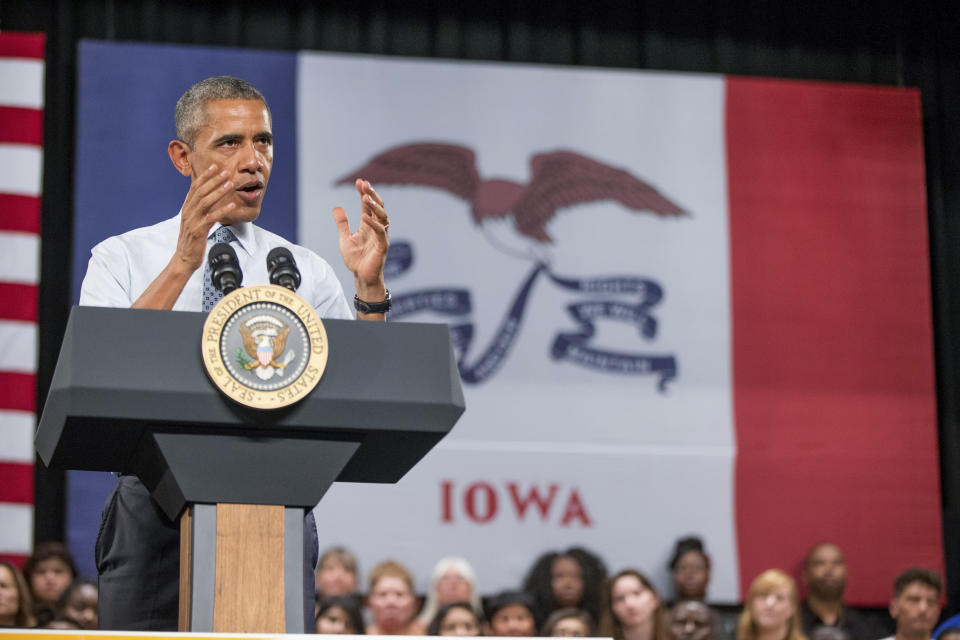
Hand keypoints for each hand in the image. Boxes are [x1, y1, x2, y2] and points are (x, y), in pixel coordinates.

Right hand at [175, 164, 235, 271]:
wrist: (184, 258)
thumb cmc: (192, 240)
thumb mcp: (193, 221)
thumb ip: (199, 209)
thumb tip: (209, 197)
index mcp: (187, 208)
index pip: (195, 188)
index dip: (204, 176)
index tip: (214, 166)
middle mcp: (188, 212)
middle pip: (201, 192)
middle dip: (214, 180)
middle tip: (225, 172)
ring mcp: (192, 221)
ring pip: (206, 202)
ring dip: (219, 192)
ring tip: (230, 184)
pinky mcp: (199, 231)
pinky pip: (212, 218)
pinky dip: (222, 210)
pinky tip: (231, 205)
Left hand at [333, 178, 388, 298]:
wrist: (361, 277)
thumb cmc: (356, 260)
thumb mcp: (345, 239)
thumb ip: (342, 224)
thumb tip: (336, 208)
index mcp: (368, 225)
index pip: (368, 205)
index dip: (364, 193)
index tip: (359, 181)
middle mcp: (376, 228)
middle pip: (378, 207)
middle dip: (372, 194)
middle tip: (365, 184)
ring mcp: (381, 237)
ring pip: (383, 217)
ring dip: (375, 206)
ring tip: (365, 197)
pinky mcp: (382, 246)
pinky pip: (381, 232)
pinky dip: (373, 223)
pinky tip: (365, 216)